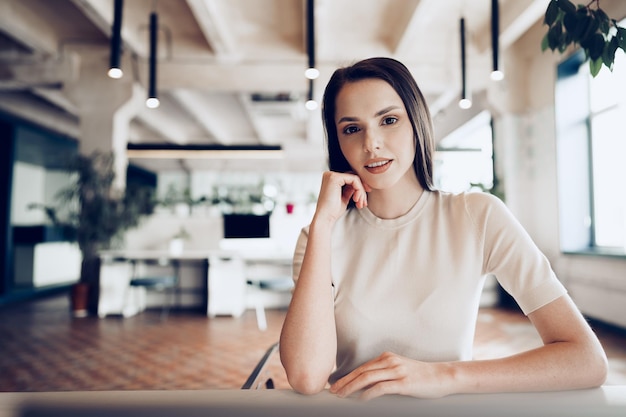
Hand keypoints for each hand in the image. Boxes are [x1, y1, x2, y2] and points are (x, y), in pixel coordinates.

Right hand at [314, 171, 370, 223]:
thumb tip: (359, 185)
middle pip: (353, 178)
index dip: (359, 188)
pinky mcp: (335, 178)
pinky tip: (356, 200)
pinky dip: (359, 190)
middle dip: (362, 190)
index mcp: (330, 179)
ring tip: (360, 203)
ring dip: (361, 192)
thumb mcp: (344, 197)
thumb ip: (349, 189)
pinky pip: (354, 180)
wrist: (325, 217)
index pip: (349, 178)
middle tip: (364, 202)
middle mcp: (330, 175)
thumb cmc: (333, 211)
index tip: (364, 199)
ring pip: (355, 179)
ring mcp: (332, 175)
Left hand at [329, 352, 452, 400]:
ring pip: (367, 378)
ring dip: (351, 387)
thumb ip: (384, 374)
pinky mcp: (403, 383)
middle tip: (333, 391)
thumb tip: (366, 386)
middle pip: (361, 371)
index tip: (336, 385)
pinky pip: (381, 387)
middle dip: (345, 382)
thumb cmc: (421, 376)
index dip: (347, 376)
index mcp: (387, 357)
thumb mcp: (400, 370)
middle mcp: (390, 361)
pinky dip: (368, 393)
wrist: (442, 376)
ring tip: (342, 395)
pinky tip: (360, 400)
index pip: (362, 367)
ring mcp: (397, 371)